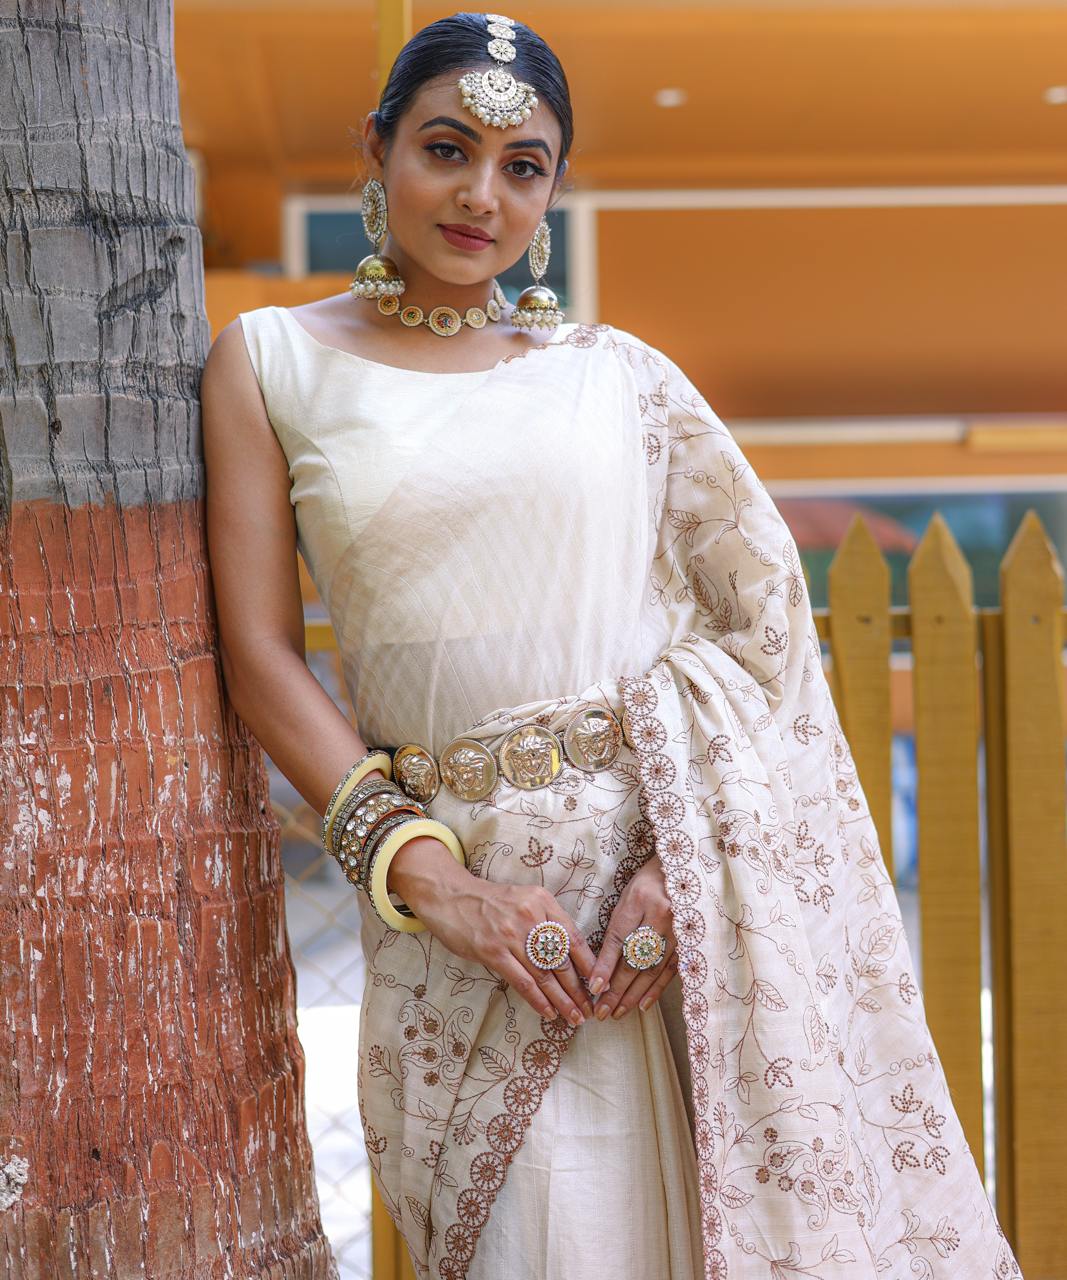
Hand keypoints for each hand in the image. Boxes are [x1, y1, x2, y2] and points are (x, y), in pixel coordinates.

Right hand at [387, 835, 596, 1026]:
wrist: (452, 897)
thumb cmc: (491, 902)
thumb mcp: (525, 899)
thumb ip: (546, 920)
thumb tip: (569, 954)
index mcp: (543, 901)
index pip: (573, 937)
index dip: (589, 964)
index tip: (600, 984)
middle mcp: (530, 917)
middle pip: (562, 960)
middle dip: (579, 988)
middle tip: (590, 1008)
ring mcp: (511, 935)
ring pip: (544, 974)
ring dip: (562, 1000)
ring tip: (575, 1016)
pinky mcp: (494, 952)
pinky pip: (522, 981)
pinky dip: (537, 1000)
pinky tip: (548, 1012)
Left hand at [586, 854, 678, 1020]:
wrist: (685, 870)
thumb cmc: (649, 882)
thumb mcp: (629, 895)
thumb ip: (618, 926)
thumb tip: (602, 965)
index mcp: (640, 899)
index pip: (618, 938)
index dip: (605, 966)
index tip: (593, 989)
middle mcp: (662, 915)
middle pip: (635, 960)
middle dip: (616, 989)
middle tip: (601, 1011)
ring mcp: (679, 930)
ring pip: (652, 970)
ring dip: (633, 995)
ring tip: (616, 1013)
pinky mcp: (690, 941)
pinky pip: (670, 970)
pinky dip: (655, 990)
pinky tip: (642, 1005)